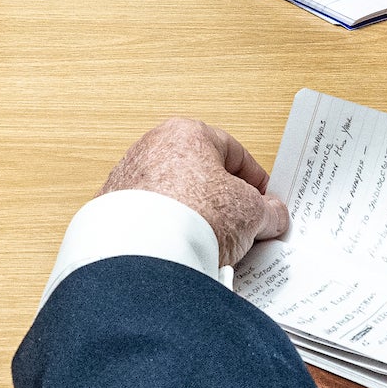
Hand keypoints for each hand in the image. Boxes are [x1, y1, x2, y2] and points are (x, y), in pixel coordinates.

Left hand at [101, 116, 288, 266]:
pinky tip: (187, 252)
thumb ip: (267, 210)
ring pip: (176, 199)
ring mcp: (128, 180)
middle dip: (225, 201)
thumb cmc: (194, 217)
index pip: (233, 152)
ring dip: (197, 219)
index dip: (255, 180)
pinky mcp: (114, 213)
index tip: (266, 201)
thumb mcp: (251, 211)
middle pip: (201, 175)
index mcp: (186, 133)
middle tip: (245, 226)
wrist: (147, 254)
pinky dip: (170, 233)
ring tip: (217, 245)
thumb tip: (272, 215)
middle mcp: (151, 149)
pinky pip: (154, 220)